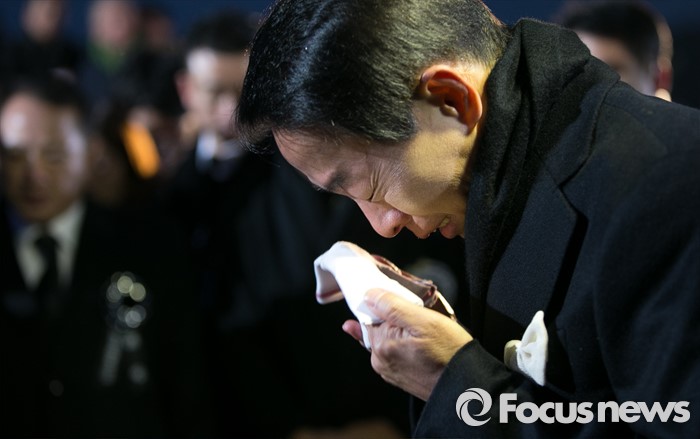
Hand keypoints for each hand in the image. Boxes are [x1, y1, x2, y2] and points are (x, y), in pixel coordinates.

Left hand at [342, 289, 472, 400]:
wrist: (465, 384)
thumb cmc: (449, 352)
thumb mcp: (424, 320)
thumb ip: (392, 306)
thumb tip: (369, 295)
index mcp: (381, 344)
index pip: (368, 314)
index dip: (383, 303)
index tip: (400, 301)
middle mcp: (380, 360)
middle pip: (377, 327)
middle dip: (392, 318)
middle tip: (417, 316)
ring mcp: (389, 370)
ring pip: (387, 339)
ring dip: (398, 331)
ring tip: (422, 332)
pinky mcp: (399, 377)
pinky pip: (394, 352)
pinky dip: (402, 344)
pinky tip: (418, 342)